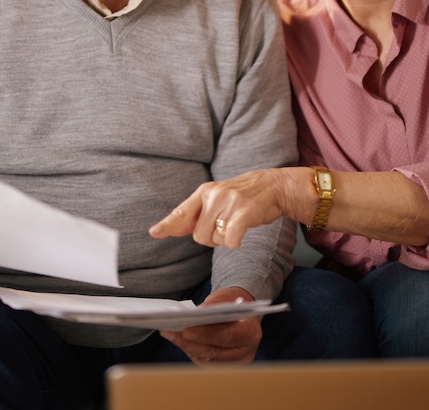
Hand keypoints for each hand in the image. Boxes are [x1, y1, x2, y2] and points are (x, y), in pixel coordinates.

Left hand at [149, 167, 309, 247]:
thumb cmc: (244, 195)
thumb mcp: (218, 198)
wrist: (273, 186)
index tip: (154, 232)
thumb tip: (172, 228)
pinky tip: (242, 231)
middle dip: (212, 238)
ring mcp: (229, 203)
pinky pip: (230, 241)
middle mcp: (214, 195)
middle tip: (226, 224)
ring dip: (225, 239)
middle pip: (199, 235)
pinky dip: (235, 242)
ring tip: (236, 223)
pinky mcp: (243, 213)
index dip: (168, 224)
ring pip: (214, 240)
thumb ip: (197, 213)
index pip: (182, 211)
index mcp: (205, 192)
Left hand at [159, 287, 261, 363]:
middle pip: (213, 352)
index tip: (186, 330)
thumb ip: (211, 309)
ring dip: (186, 347)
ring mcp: (235, 363)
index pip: (227, 336)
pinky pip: (204, 362)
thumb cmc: (233, 303)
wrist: (243, 313)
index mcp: (250, 332)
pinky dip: (191, 350)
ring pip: (206, 359)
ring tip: (169, 333)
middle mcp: (245, 352)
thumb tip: (191, 317)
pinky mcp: (225, 367)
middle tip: (170, 332)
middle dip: (189, 343)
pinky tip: (178, 340)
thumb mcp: (225, 299)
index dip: (206, 335)